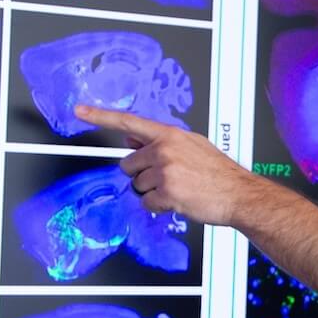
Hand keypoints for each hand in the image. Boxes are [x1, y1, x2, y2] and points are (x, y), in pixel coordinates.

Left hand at [76, 105, 263, 226]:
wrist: (238, 193)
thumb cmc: (217, 171)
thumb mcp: (191, 145)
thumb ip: (160, 141)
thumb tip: (133, 137)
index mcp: (169, 134)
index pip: (128, 121)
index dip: (100, 116)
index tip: (79, 110)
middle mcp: (164, 149)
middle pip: (128, 164)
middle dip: (141, 175)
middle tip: (166, 179)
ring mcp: (164, 171)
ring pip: (138, 186)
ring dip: (153, 192)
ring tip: (178, 189)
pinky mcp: (166, 192)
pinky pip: (147, 203)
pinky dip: (160, 206)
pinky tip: (179, 201)